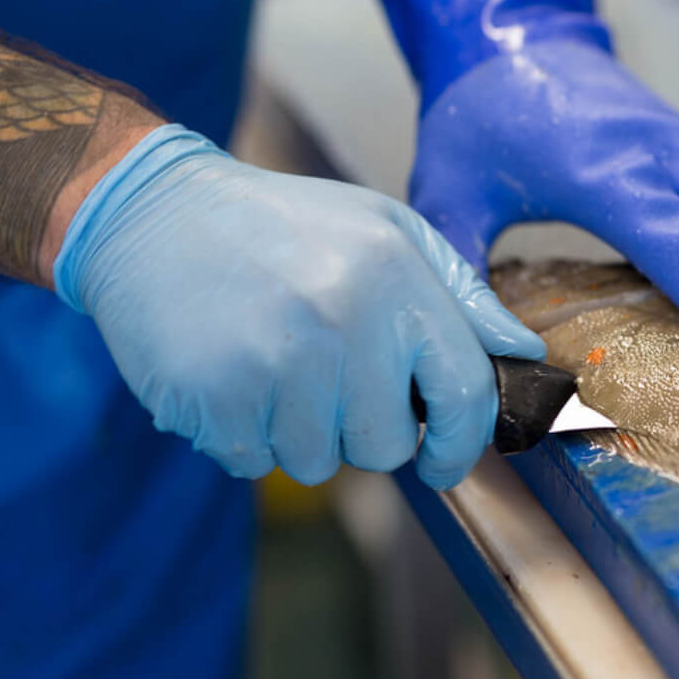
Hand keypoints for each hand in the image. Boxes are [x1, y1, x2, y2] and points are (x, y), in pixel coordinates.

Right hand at [54, 127, 544, 487]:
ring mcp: (274, 362)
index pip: (464, 393)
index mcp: (395, 278)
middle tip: (332, 379)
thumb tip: (523, 355)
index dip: (463, 442)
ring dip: (304, 433)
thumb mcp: (390, 231)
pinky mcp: (214, 397)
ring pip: (320, 463)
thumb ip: (463, 296)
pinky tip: (238, 377)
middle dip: (368, 430)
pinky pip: (257, 464)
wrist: (155, 214)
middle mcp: (341, 320)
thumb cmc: (286, 225)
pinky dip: (250, 437)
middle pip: (388, 446)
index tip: (446, 459)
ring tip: (278, 367)